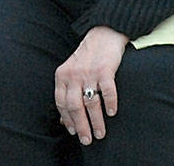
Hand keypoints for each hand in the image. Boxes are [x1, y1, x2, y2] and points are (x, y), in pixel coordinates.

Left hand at [55, 26, 128, 145]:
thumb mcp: (70, 71)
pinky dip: (110, 104)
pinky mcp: (105, 70)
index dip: (67, 120)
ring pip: (91, 103)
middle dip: (81, 127)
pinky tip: (112, 112)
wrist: (103, 34)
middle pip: (75, 107)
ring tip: (101, 133)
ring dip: (96, 121)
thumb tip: (63, 120)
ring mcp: (89, 72)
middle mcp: (73, 75)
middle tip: (87, 140)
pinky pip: (107, 92)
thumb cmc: (86, 57)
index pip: (61, 103)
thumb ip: (66, 91)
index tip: (73, 132)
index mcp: (62, 76)